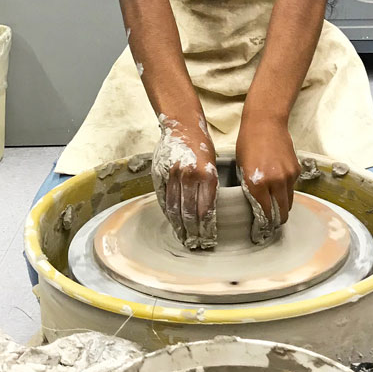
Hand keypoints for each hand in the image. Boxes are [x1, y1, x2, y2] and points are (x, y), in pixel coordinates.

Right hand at [152, 116, 217, 249]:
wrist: (181, 126)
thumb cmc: (202, 146)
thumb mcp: (214, 165)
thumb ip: (209, 188)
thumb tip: (208, 216)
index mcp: (207, 174)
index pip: (206, 210)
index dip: (207, 229)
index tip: (209, 240)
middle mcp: (189, 175)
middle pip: (190, 213)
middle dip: (194, 233)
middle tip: (196, 245)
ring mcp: (171, 175)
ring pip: (173, 209)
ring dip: (179, 227)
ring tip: (184, 238)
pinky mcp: (158, 174)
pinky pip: (162, 199)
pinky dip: (167, 213)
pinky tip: (172, 222)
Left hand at [235, 117, 299, 244]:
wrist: (265, 123)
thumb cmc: (247, 143)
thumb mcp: (242, 168)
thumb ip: (250, 188)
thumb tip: (255, 205)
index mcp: (257, 183)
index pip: (265, 213)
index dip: (264, 225)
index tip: (262, 232)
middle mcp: (275, 182)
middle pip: (281, 213)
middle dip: (277, 222)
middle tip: (271, 227)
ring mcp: (288, 176)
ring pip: (289, 202)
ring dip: (283, 208)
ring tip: (277, 213)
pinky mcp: (296, 170)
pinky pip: (293, 188)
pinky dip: (287, 191)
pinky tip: (279, 188)